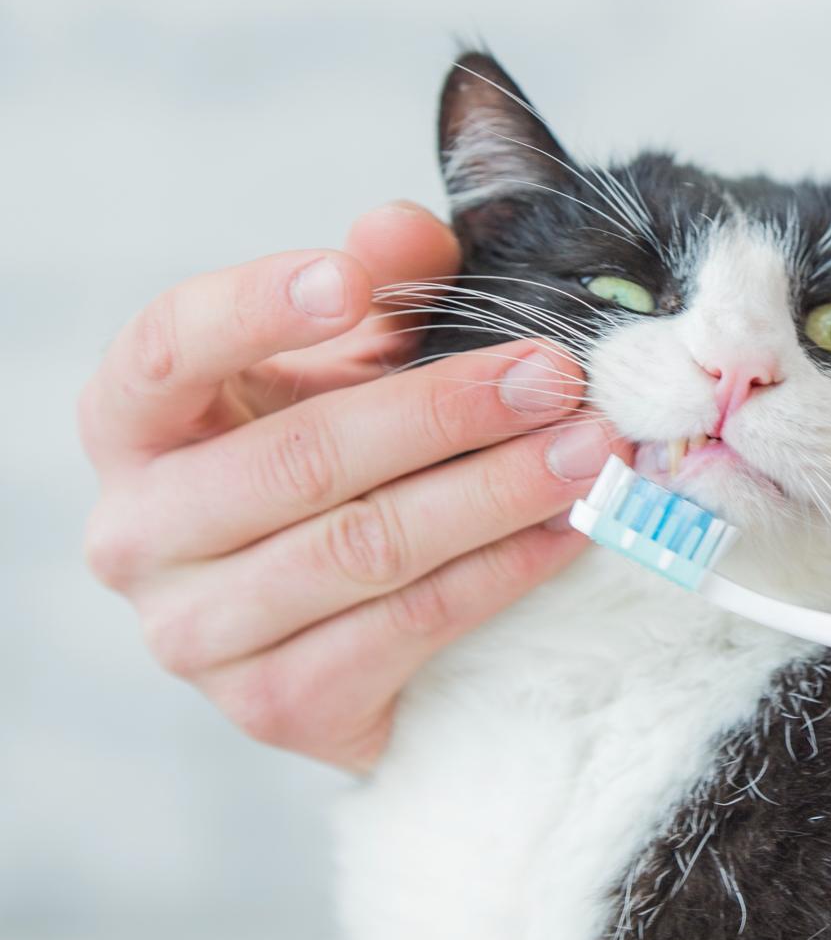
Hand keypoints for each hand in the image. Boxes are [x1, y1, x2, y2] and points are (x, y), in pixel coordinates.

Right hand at [81, 202, 621, 771]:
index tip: (354, 278)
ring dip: (496, 493)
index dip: (258, 308)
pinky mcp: (277, 708)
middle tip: (557, 377)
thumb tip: (403, 231)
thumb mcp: (342, 363)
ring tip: (590, 451)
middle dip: (446, 410)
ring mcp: (198, 634)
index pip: (170, 346)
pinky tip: (569, 532)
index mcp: (132, 424)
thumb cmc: (330, 458)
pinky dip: (502, 573)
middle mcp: (138, 533)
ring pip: (366, 549)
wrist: (332, 623)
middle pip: (302, 459)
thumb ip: (375, 288)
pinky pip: (409, 629)